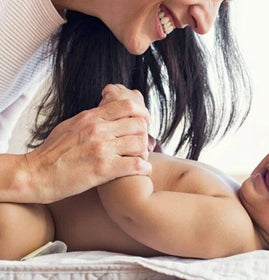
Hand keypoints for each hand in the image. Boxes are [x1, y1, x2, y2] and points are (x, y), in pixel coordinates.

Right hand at [24, 84, 151, 202]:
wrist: (34, 174)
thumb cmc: (52, 153)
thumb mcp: (71, 125)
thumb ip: (92, 118)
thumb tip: (107, 110)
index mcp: (91, 117)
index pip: (128, 105)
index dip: (142, 114)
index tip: (143, 124)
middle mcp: (98, 129)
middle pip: (139, 124)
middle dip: (144, 134)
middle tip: (141, 145)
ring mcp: (102, 148)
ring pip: (140, 143)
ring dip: (144, 152)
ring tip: (140, 158)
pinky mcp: (104, 169)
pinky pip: (136, 165)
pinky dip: (144, 168)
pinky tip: (142, 170)